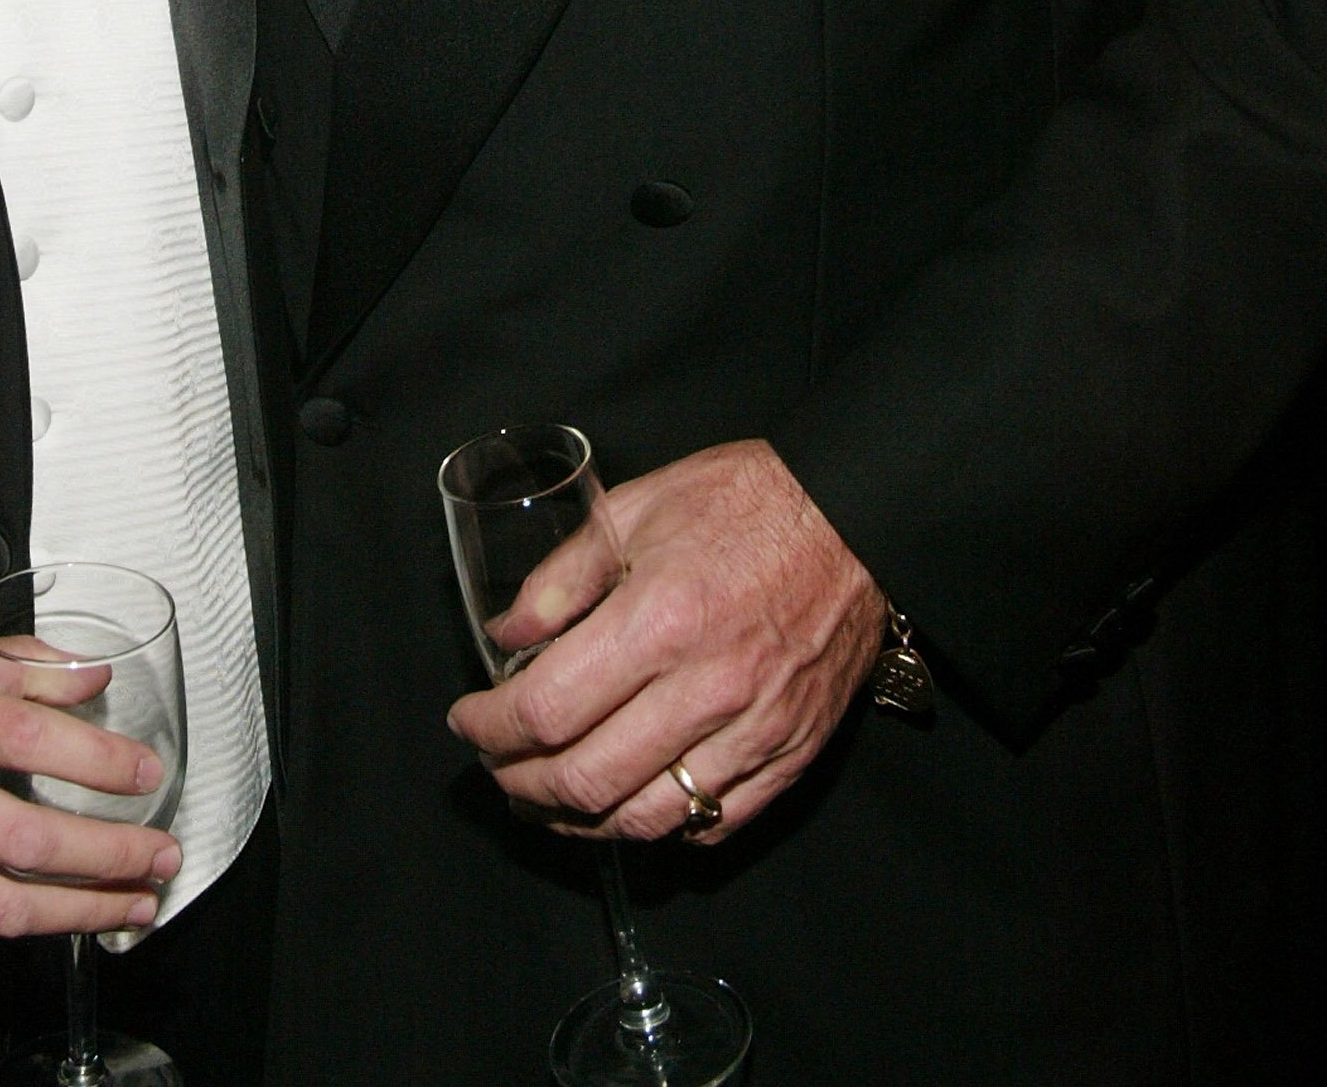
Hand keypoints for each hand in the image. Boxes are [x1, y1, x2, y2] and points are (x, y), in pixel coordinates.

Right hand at [0, 638, 180, 954]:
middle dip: (110, 857)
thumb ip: (5, 667)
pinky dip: (1, 935)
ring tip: (128, 904)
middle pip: (26, 838)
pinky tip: (39, 922)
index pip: (28, 736)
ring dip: (77, 913)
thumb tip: (88, 679)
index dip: (100, 761)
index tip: (146, 776)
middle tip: (159, 858)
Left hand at [447, 439, 886, 845]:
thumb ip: (564, 577)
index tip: (467, 721)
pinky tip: (628, 802)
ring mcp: (754, 731)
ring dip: (578, 820)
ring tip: (547, 797)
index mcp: (660, 618)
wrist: (858, 516)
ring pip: (645, 818)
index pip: (547, 709)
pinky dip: (660, 826)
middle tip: (496, 765)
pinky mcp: (790, 754)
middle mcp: (706, 689)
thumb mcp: (638, 507)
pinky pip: (713, 822)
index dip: (490, 728)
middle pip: (585, 779)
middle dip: (520, 784)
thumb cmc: (748, 499)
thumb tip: (506, 635)